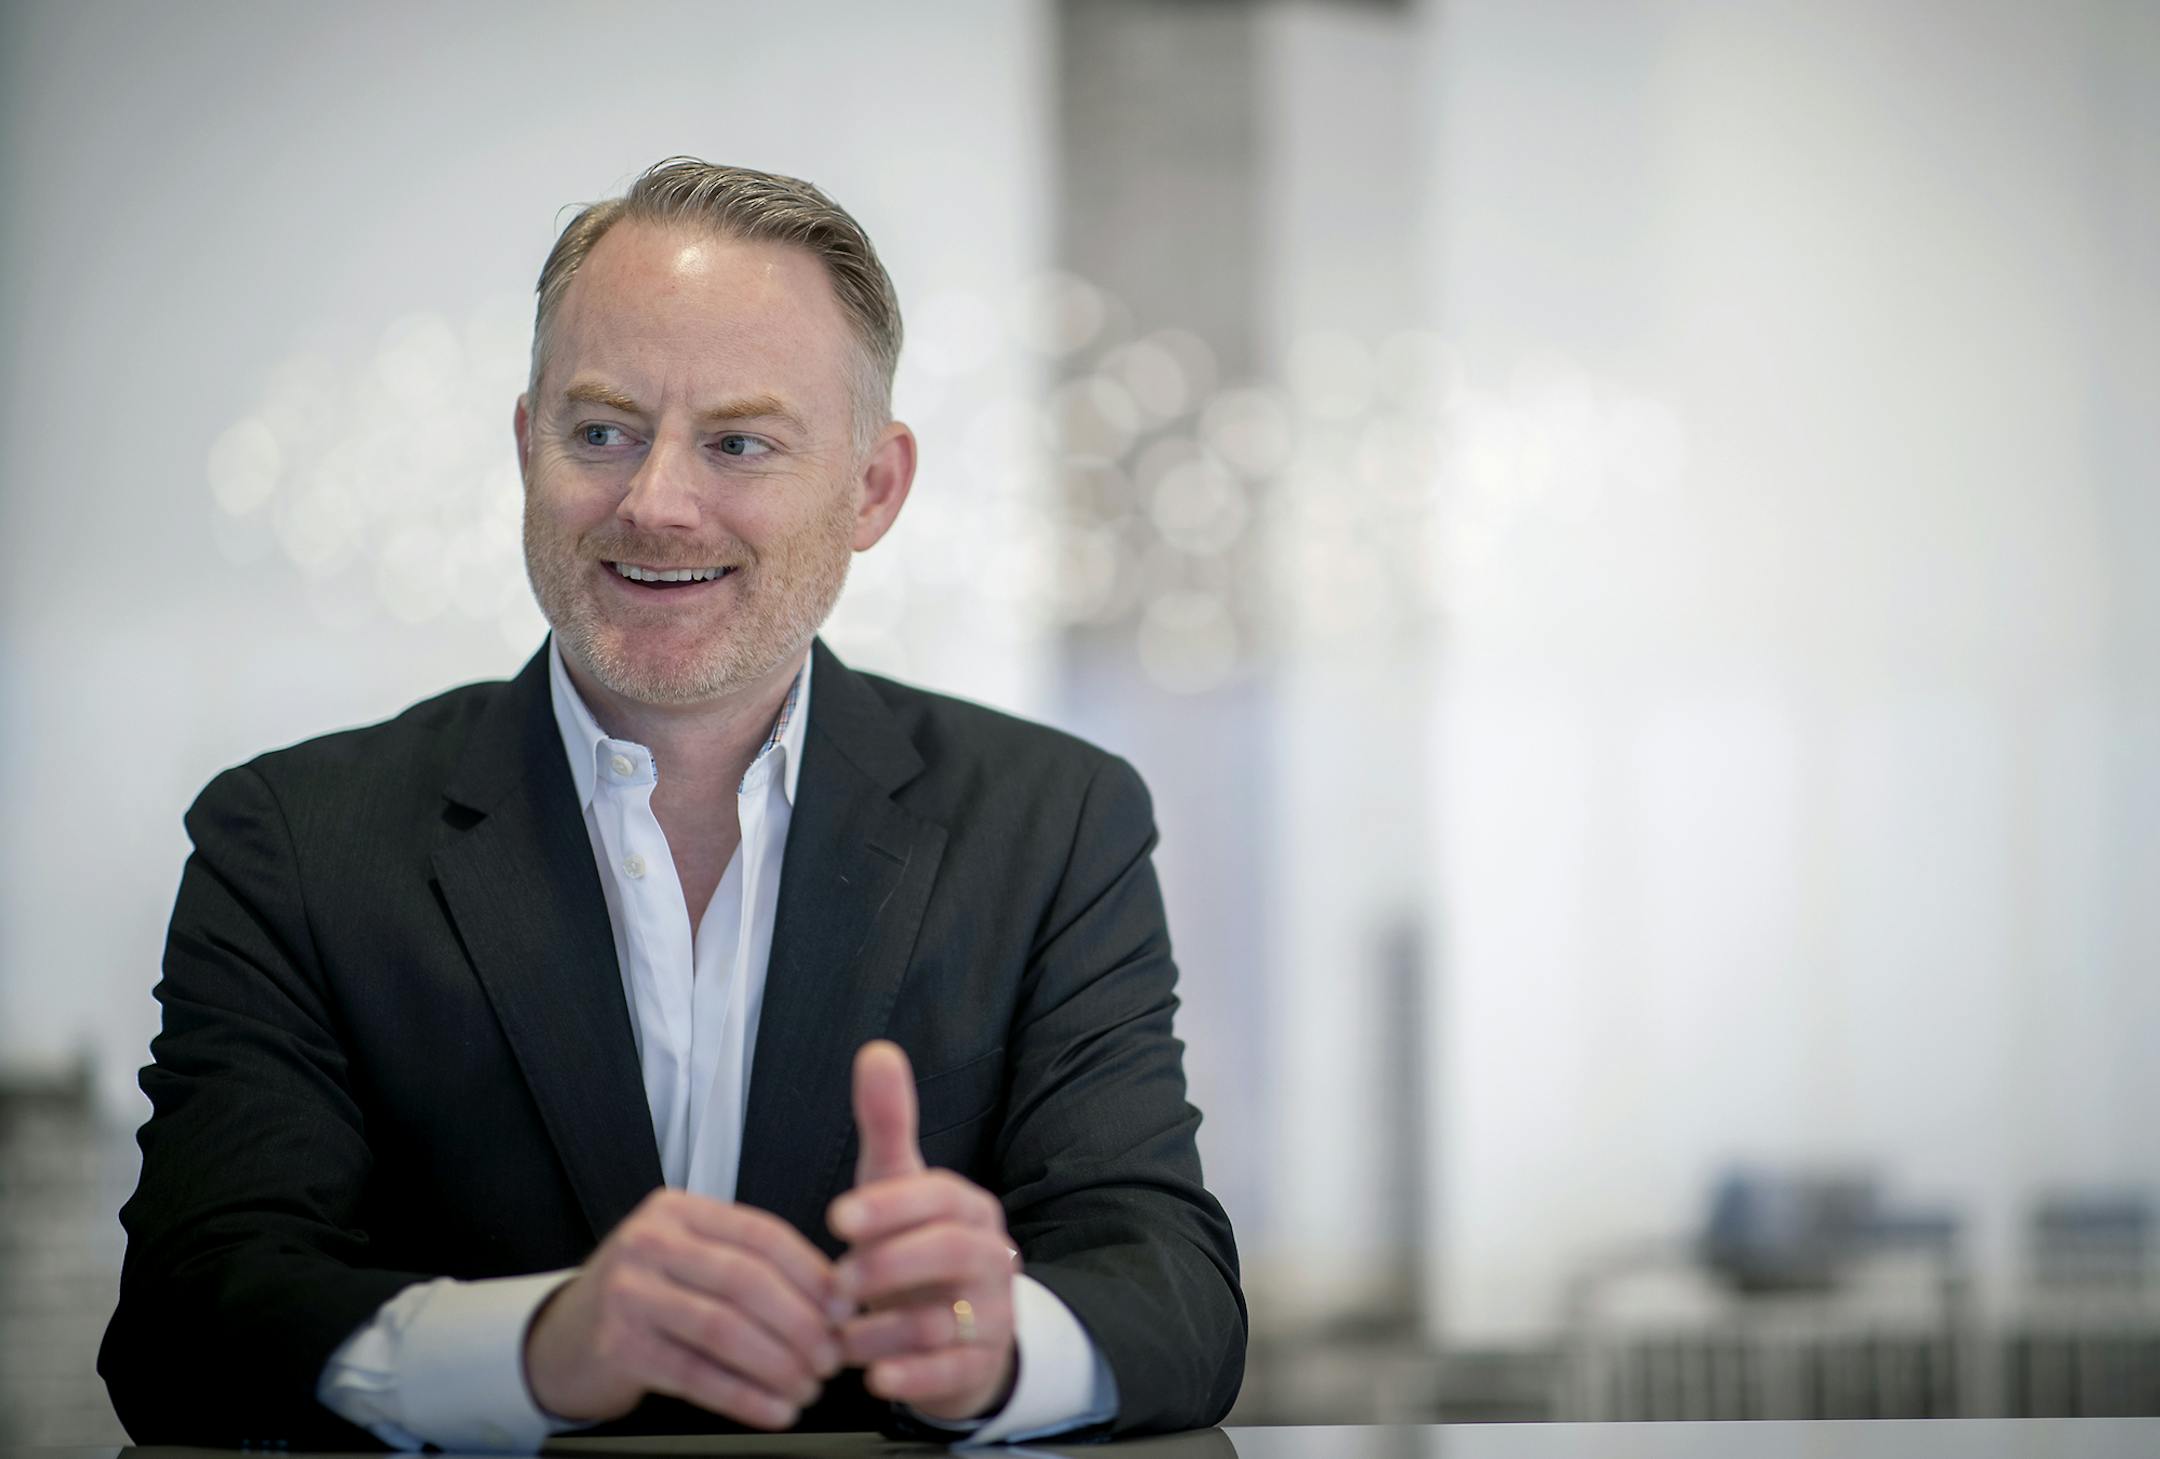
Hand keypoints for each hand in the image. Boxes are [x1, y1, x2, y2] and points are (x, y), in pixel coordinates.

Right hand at [522, 1187, 842, 1429]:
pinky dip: (744, 1397)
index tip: (844, 1307)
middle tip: (830, 1356)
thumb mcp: (688, 1258)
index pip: (761, 1234)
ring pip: (724, 1329)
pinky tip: (773, 1410)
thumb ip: (748, 1264)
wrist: (563, 1339)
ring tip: (807, 1386)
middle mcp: (651, 1243)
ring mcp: (630, 1293)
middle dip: (801, 1324)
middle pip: (746, 1281)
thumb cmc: (643, 1297)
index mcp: (679, 1212)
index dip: (812, 1273)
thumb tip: (833, 1296)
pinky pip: (696, 1375)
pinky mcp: (619, 1346)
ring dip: (777, 1365)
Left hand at [827, 1040, 1020, 1421]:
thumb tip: (876, 1049)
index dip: (890, 1206)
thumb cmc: (914, 1247)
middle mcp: (990, 1256)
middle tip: (836, 1282)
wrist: (957, 1329)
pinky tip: (875, 1378)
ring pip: (949, 1318)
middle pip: (953, 1251)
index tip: (837, 1218)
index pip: (941, 1196)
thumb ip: (887, 1124)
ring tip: (841, 1336)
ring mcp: (991, 1314)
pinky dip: (912, 1376)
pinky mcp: (979, 1365)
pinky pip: (953, 1372)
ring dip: (887, 1328)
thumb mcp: (897, 1185)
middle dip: (890, 1265)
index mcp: (969, 1207)